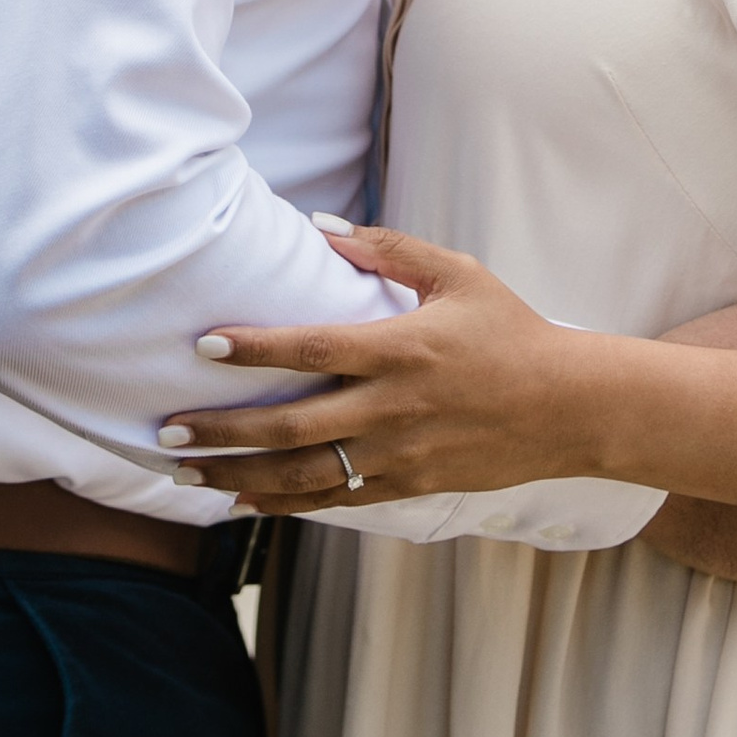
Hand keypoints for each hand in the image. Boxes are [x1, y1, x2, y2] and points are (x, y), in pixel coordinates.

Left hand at [162, 240, 736, 512]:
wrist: (570, 407)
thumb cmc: (511, 331)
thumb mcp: (458, 273)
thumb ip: (389, 251)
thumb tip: (323, 232)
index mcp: (403, 348)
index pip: (312, 349)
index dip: (254, 348)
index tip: (202, 344)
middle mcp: (394, 409)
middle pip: (291, 426)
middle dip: (222, 432)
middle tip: (166, 430)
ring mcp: (401, 456)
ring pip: (304, 476)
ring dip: (239, 478)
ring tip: (185, 475)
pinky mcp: (410, 487)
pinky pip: (336, 501)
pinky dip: (284, 504)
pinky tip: (244, 503)